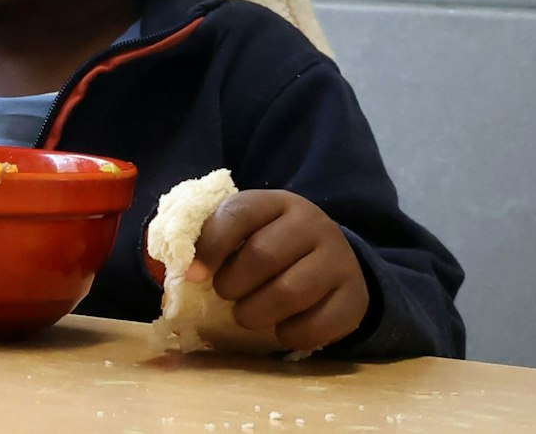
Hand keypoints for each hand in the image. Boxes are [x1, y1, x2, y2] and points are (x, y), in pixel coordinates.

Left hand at [189, 189, 370, 353]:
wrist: (331, 262)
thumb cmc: (272, 245)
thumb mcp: (245, 230)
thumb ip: (210, 238)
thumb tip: (179, 264)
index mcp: (277, 202)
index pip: (238, 214)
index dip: (210, 246)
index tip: (194, 274)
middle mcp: (313, 224)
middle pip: (262, 255)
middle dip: (232, 284)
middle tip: (225, 294)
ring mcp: (339, 260)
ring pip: (289, 292)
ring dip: (256, 312)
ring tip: (246, 314)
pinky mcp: (355, 298)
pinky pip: (318, 324)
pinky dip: (289, 333)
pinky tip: (281, 327)